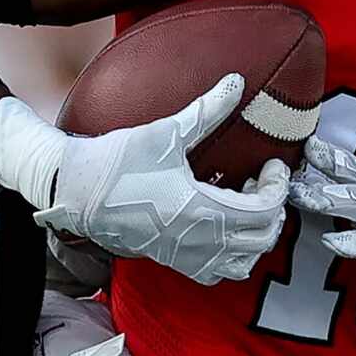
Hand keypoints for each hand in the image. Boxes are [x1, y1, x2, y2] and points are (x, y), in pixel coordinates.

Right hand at [0, 78, 290, 285]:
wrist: (78, 191)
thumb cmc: (119, 162)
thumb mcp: (167, 131)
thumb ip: (207, 109)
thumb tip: (237, 81)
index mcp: (204, 210)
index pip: (266, 210)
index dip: (278, 186)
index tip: (271, 164)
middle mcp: (200, 241)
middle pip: (263, 239)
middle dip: (272, 210)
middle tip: (261, 183)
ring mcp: (187, 256)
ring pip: (244, 262)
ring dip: (254, 236)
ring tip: (244, 205)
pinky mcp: (173, 261)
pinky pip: (218, 273)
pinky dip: (232, 256)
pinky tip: (221, 226)